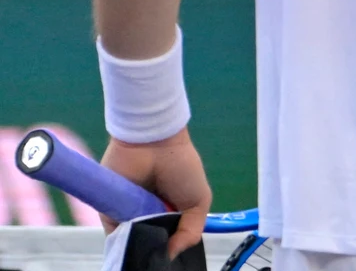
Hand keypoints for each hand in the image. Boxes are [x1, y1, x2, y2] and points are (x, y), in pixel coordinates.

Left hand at [99, 128, 212, 256]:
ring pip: (134, 243)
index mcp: (171, 213)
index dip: (172, 250)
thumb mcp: (199, 201)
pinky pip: (115, 237)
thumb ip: (191, 232)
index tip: (171, 259)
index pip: (171, 239)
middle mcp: (148, 216)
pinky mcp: (109, 214)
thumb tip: (170, 255)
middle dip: (156, 251)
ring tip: (148, 256)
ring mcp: (129, 217)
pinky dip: (122, 247)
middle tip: (159, 259)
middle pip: (152, 243)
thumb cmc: (181, 167)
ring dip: (140, 250)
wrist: (154, 144)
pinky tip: (132, 251)